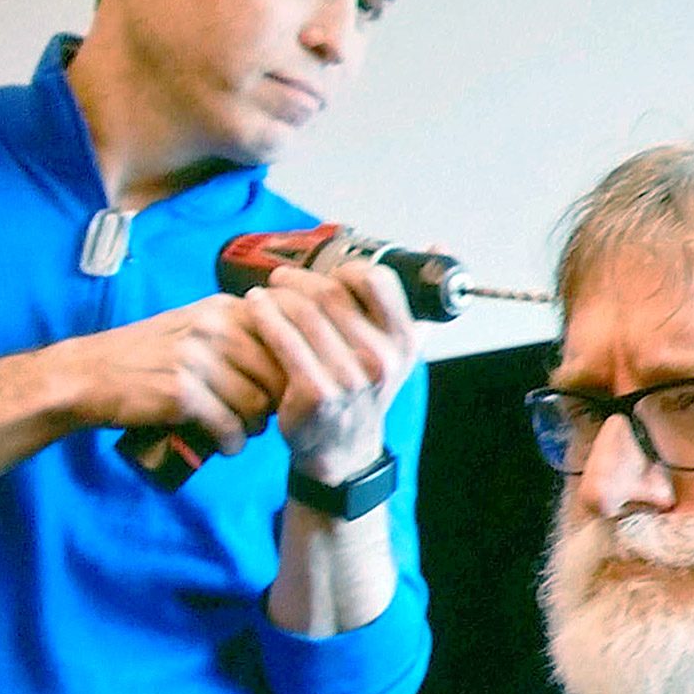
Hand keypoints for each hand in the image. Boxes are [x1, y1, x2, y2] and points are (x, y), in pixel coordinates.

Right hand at [48, 293, 286, 455]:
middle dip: (276, 404)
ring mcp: (197, 358)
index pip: (284, 339)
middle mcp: (214, 327)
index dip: (290, 372)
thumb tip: (287, 365)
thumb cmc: (145, 356)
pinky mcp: (182, 393)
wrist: (88, 373)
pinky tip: (224, 446)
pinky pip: (230, 426)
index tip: (283, 392)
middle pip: (277, 374)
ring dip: (254, 428)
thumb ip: (237, 334)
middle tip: (262, 420)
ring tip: (241, 433)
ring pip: (258, 404)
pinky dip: (232, 443)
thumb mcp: (193, 327)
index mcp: (223, 308)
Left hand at [244, 261, 421, 482]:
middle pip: (330, 294)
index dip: (347, 268)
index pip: (377, 280)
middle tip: (282, 277)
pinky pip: (283, 340)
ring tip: (265, 292)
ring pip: (302, 314)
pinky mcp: (314, 393)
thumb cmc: (367, 392)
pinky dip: (263, 316)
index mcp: (402, 341)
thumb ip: (419, 300)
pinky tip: (254, 308)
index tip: (329, 271)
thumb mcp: (402, 350)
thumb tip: (439, 246)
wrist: (342, 446)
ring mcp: (347, 378)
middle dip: (299, 279)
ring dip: (277, 295)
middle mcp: (379, 359)